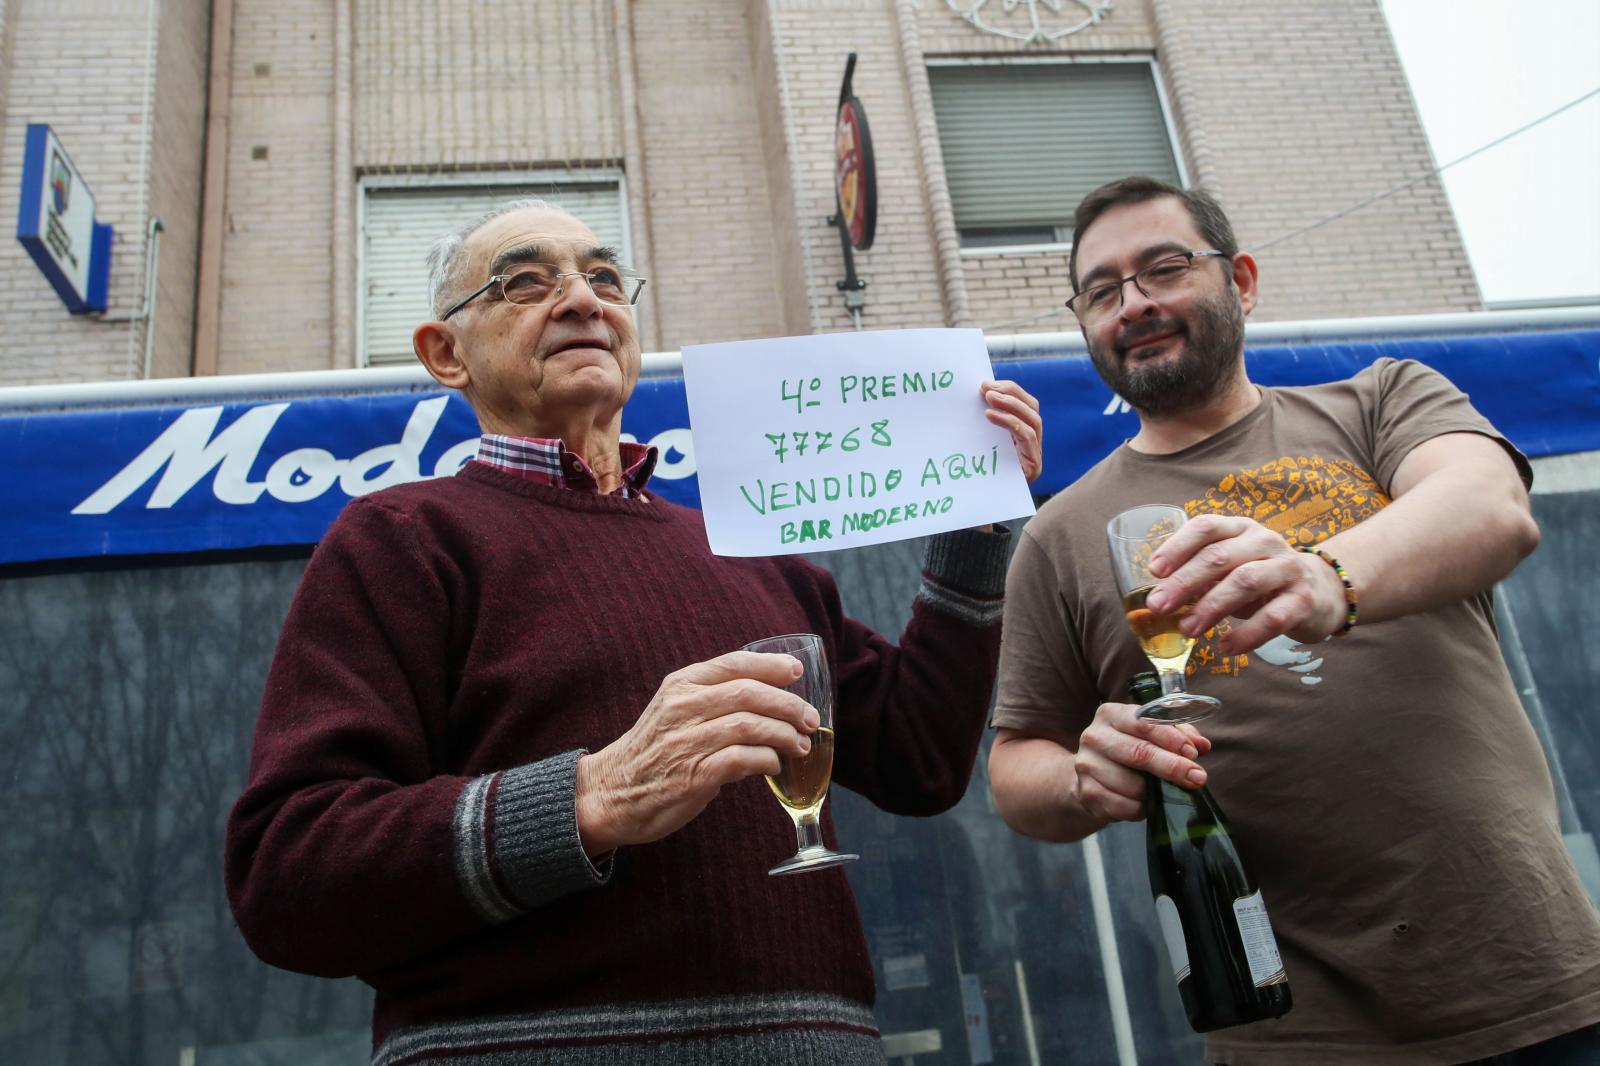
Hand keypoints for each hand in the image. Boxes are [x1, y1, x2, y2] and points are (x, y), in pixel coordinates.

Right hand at [575, 651, 819, 855]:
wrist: (609, 794)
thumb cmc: (652, 752)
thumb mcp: (673, 710)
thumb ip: (711, 699)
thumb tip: (768, 698)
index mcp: (679, 686)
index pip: (733, 664)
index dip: (770, 665)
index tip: (796, 671)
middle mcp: (681, 708)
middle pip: (748, 693)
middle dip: (787, 704)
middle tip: (809, 718)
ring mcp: (686, 742)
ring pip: (749, 725)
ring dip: (783, 734)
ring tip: (800, 745)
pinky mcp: (692, 776)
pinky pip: (741, 760)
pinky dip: (766, 760)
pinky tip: (774, 766)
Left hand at [981, 379, 1043, 481]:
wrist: (977, 509)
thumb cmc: (975, 476)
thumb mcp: (977, 446)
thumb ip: (982, 424)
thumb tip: (974, 392)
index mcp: (1023, 436)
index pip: (1025, 404)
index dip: (1009, 390)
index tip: (986, 383)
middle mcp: (1033, 444)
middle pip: (1032, 408)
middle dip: (1011, 393)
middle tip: (986, 388)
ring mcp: (1035, 455)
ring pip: (1034, 420)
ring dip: (1011, 404)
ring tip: (989, 397)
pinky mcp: (1034, 467)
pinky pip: (1027, 437)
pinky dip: (1010, 422)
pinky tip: (989, 416)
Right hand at [1073, 701, 1210, 823]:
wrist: (1090, 775)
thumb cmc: (1128, 751)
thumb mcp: (1150, 735)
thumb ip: (1178, 735)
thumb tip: (1202, 745)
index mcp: (1110, 715)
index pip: (1143, 722)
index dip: (1171, 738)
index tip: (1193, 753)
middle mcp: (1094, 736)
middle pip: (1138, 753)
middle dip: (1172, 766)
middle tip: (1197, 777)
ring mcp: (1087, 765)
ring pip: (1132, 784)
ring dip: (1157, 792)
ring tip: (1166, 792)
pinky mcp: (1087, 792)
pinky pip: (1124, 806)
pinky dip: (1142, 808)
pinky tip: (1147, 803)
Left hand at [1145, 514, 1348, 652]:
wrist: (1322, 591)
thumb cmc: (1262, 578)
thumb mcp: (1233, 567)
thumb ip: (1202, 574)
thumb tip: (1160, 596)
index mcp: (1241, 529)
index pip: (1206, 527)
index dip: (1177, 546)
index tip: (1154, 570)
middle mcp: (1265, 542)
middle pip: (1219, 557)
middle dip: (1184, 582)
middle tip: (1159, 606)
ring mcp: (1287, 569)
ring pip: (1245, 582)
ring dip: (1211, 607)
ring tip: (1188, 629)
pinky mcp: (1304, 600)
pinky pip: (1273, 617)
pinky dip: (1247, 634)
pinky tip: (1226, 647)